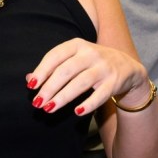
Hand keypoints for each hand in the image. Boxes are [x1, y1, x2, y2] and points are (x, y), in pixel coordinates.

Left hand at [25, 38, 146, 115]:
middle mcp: (91, 53)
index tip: (31, 86)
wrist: (128, 68)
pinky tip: (76, 112)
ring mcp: (104, 67)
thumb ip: (53, 67)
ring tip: (49, 108)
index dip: (42, 70)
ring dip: (63, 97)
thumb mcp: (74, 59)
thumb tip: (30, 79)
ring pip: (81, 82)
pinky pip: (100, 94)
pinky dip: (88, 104)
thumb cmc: (93, 64)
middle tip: (37, 103)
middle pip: (66, 71)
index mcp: (77, 45)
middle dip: (49, 88)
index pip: (55, 56)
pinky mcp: (114, 81)